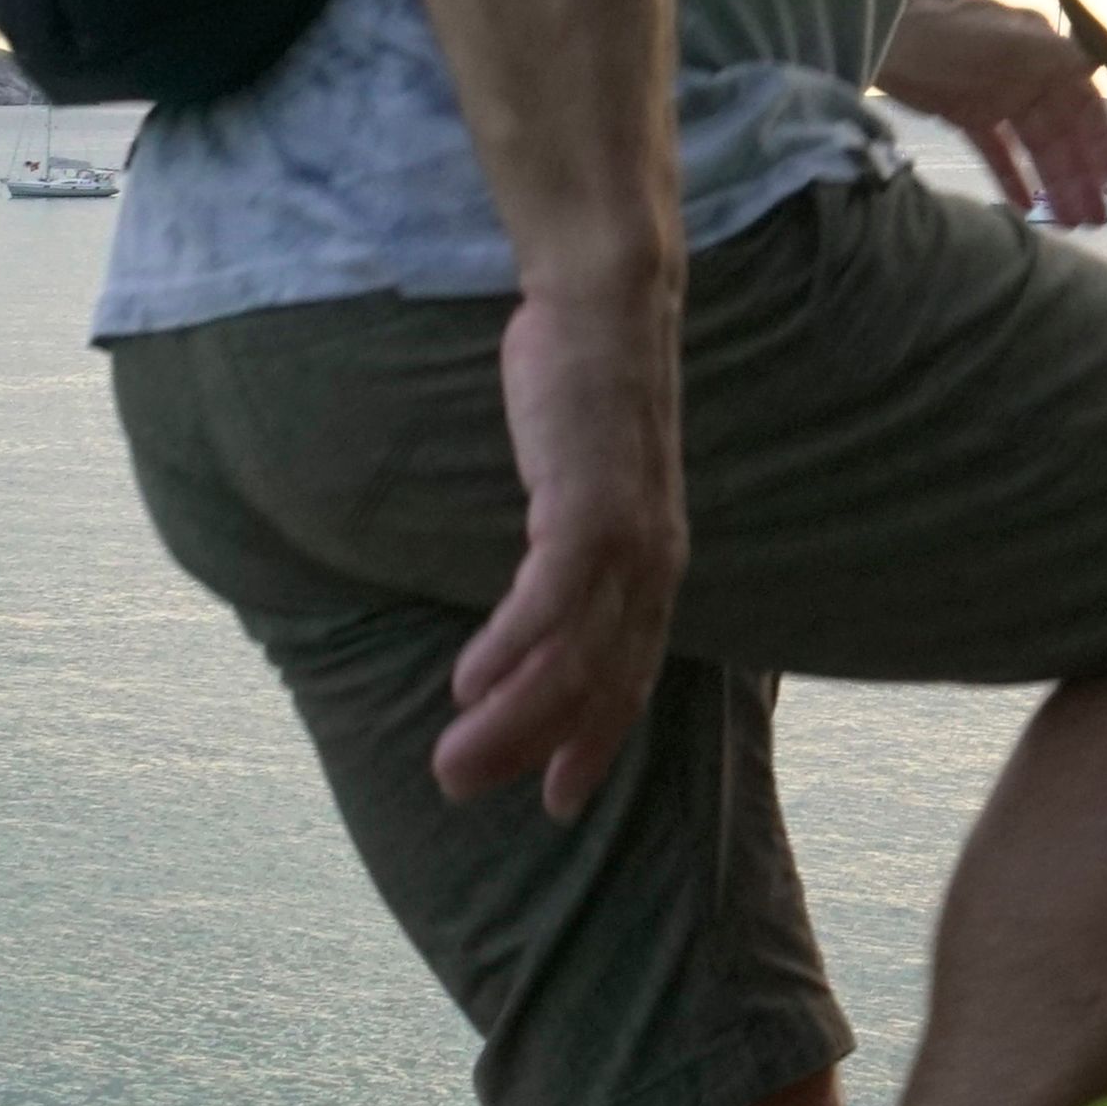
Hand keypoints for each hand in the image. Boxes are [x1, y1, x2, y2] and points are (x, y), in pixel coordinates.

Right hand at [439, 272, 688, 817]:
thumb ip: (572, 542)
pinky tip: (468, 682)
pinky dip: (511, 648)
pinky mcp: (588, 502)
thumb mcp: (587, 484)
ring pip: (572, 657)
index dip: (594, 743)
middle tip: (465, 791)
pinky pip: (550, 599)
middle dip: (535, 749)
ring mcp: (625, 536)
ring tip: (452, 761)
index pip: (629, 678)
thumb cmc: (585, 392)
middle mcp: (651, 563)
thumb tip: (536, 593)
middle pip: (598, 684)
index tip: (557, 802)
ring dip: (510, 718)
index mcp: (654, 566)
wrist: (605, 303)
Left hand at [878, 0, 1106, 228]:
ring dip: (1051, 183)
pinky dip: (1010, 175)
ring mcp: (996, 95)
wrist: (882, 27)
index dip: (1105, 144)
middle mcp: (1028, 76)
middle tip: (1096, 220)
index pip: (1086, 106)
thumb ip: (1057, 55)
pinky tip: (1022, 205)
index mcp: (1045, 55)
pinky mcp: (963, 111)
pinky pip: (996, 148)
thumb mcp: (1009, 41)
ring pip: (1032, 147)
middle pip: (1062, 134)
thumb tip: (1101, 59)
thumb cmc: (950, 32)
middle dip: (1080, 176)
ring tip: (1067, 223)